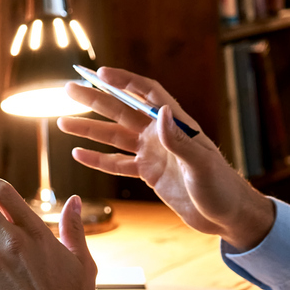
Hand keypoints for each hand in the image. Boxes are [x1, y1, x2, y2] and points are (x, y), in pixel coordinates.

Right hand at [59, 66, 273, 250]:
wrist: (227, 216)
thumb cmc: (221, 187)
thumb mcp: (201, 165)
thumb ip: (179, 140)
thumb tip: (161, 112)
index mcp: (176, 125)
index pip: (147, 94)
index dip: (124, 81)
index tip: (100, 73)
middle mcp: (161, 135)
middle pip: (122, 111)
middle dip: (95, 99)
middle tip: (69, 88)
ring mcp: (153, 154)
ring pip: (114, 137)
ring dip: (89, 129)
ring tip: (62, 122)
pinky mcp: (149, 174)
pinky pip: (118, 164)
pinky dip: (98, 159)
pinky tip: (79, 154)